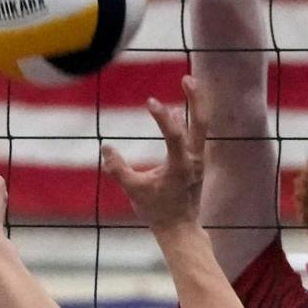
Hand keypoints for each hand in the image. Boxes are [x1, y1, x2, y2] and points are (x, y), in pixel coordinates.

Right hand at [102, 76, 206, 231]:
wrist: (180, 229)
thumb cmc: (156, 210)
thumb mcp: (133, 189)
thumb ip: (118, 168)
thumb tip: (105, 147)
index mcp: (181, 167)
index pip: (174, 135)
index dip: (163, 117)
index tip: (150, 101)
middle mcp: (194, 160)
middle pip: (201, 123)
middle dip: (196, 99)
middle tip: (188, 77)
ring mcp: (198, 160)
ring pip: (202, 126)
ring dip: (195, 104)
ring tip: (188, 82)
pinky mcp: (197, 162)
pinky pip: (197, 134)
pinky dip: (191, 118)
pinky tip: (180, 109)